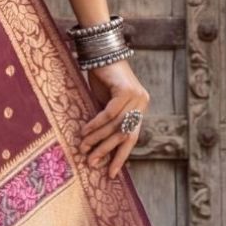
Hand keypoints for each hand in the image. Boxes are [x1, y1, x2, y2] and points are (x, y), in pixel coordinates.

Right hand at [76, 58, 149, 178]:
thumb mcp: (105, 103)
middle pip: (125, 134)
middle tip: (91, 163)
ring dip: (97, 139)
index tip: (111, 174)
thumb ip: (107, 122)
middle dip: (106, 151)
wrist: (101, 51)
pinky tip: (84, 131)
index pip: (132, 138)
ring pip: (116, 126)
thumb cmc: (101, 78)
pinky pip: (110, 113)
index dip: (121, 156)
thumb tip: (98, 147)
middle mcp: (142, 103)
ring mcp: (137, 96)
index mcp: (140, 108)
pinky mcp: (127, 90)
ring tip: (83, 148)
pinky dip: (96, 124)